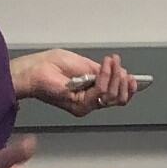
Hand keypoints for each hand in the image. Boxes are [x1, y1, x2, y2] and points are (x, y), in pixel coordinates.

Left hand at [17, 50, 140, 116]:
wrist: (34, 70)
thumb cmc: (50, 65)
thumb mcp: (84, 64)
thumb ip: (103, 71)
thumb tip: (121, 73)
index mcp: (90, 93)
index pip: (117, 97)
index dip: (128, 88)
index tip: (133, 76)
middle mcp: (89, 102)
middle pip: (119, 99)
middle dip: (124, 81)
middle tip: (120, 66)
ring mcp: (85, 105)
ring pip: (112, 96)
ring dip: (115, 75)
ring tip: (111, 62)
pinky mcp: (79, 104)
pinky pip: (101, 92)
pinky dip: (106, 76)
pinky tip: (105, 65)